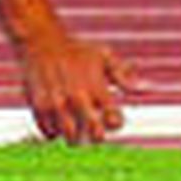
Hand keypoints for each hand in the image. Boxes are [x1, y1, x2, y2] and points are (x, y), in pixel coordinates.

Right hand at [19, 32, 146, 143]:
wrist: (42, 43)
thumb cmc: (77, 51)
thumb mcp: (104, 57)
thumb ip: (122, 75)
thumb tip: (141, 89)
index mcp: (95, 86)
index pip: (112, 117)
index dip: (116, 124)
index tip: (115, 120)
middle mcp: (77, 97)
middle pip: (92, 133)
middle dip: (97, 136)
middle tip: (97, 132)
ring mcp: (56, 104)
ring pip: (70, 137)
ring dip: (76, 137)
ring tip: (78, 130)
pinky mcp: (38, 108)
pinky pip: (49, 134)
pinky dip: (56, 133)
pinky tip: (60, 123)